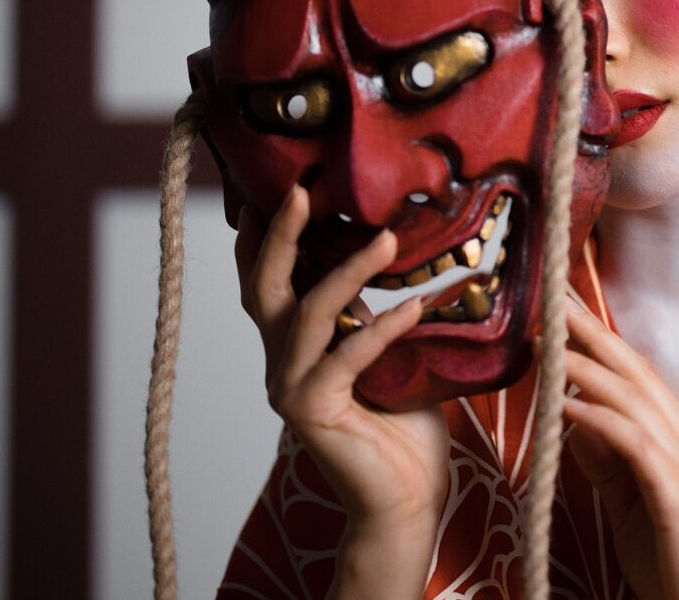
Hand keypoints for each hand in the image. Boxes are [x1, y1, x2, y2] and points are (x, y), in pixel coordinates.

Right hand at [236, 186, 450, 596]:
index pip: (267, 280)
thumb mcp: (392, 350)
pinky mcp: (313, 410)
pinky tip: (415, 307)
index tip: (279, 185)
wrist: (407, 494)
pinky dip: (382, 328)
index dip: (265, 235)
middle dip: (279, 236)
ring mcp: (291, 386)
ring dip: (348, 270)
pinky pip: (348, 356)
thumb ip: (380, 309)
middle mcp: (282, 360)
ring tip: (387, 237)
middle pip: (263, 286)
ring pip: (308, 312)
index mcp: (295, 342)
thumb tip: (405, 249)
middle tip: (303, 191)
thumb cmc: (404, 420)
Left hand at [561, 306, 678, 599]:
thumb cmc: (678, 571)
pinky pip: (635, 444)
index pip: (642, 382)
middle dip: (596, 336)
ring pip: (635, 400)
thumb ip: (609, 465)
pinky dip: (599, 419)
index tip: (569, 317)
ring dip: (588, 368)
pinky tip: (567, 406)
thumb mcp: (632, 509)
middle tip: (557, 301)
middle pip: (640, 375)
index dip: (606, 346)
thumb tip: (576, 421)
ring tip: (550, 345)